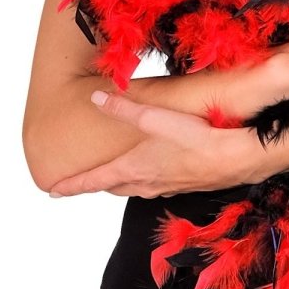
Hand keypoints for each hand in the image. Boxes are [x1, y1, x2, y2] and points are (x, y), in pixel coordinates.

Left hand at [48, 91, 261, 198]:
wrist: (236, 159)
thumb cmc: (197, 139)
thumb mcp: (156, 118)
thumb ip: (125, 108)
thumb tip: (96, 97)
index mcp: (133, 168)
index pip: (94, 180)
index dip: (72, 185)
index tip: (53, 191)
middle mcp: (146, 182)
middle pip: (112, 186)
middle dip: (96, 184)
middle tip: (80, 183)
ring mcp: (166, 187)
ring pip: (133, 189)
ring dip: (120, 184)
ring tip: (112, 178)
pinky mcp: (184, 185)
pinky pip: (154, 187)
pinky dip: (144, 182)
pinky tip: (153, 174)